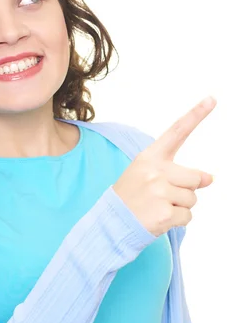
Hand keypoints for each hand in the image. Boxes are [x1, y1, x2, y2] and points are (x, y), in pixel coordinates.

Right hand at [112, 96, 216, 236]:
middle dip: (186, 190)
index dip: (196, 115)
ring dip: (180, 207)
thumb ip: (178, 174)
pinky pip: (188, 216)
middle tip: (162, 197)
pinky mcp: (165, 213)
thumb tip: (210, 178)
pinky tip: (159, 219)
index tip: (212, 99)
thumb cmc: (131, 197)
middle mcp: (155, 171)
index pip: (177, 132)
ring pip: (192, 199)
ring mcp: (159, 192)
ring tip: (157, 207)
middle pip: (194, 178)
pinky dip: (177, 221)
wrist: (110, 223)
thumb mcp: (148, 178)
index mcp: (149, 158)